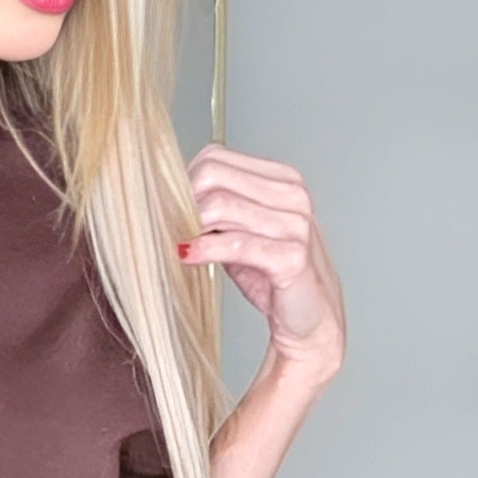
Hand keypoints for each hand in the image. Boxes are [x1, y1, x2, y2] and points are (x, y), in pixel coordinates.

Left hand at [180, 148, 344, 388]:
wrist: (311, 319)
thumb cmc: (274, 276)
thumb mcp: (241, 233)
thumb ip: (215, 212)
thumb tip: (168, 199)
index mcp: (282, 179)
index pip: (216, 158)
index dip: (185, 182)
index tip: (169, 207)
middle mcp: (293, 195)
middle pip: (213, 177)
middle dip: (183, 201)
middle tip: (166, 225)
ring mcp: (296, 224)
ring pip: (221, 207)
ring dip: (190, 225)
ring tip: (176, 241)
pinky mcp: (292, 256)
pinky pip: (236, 244)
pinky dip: (205, 249)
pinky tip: (187, 255)